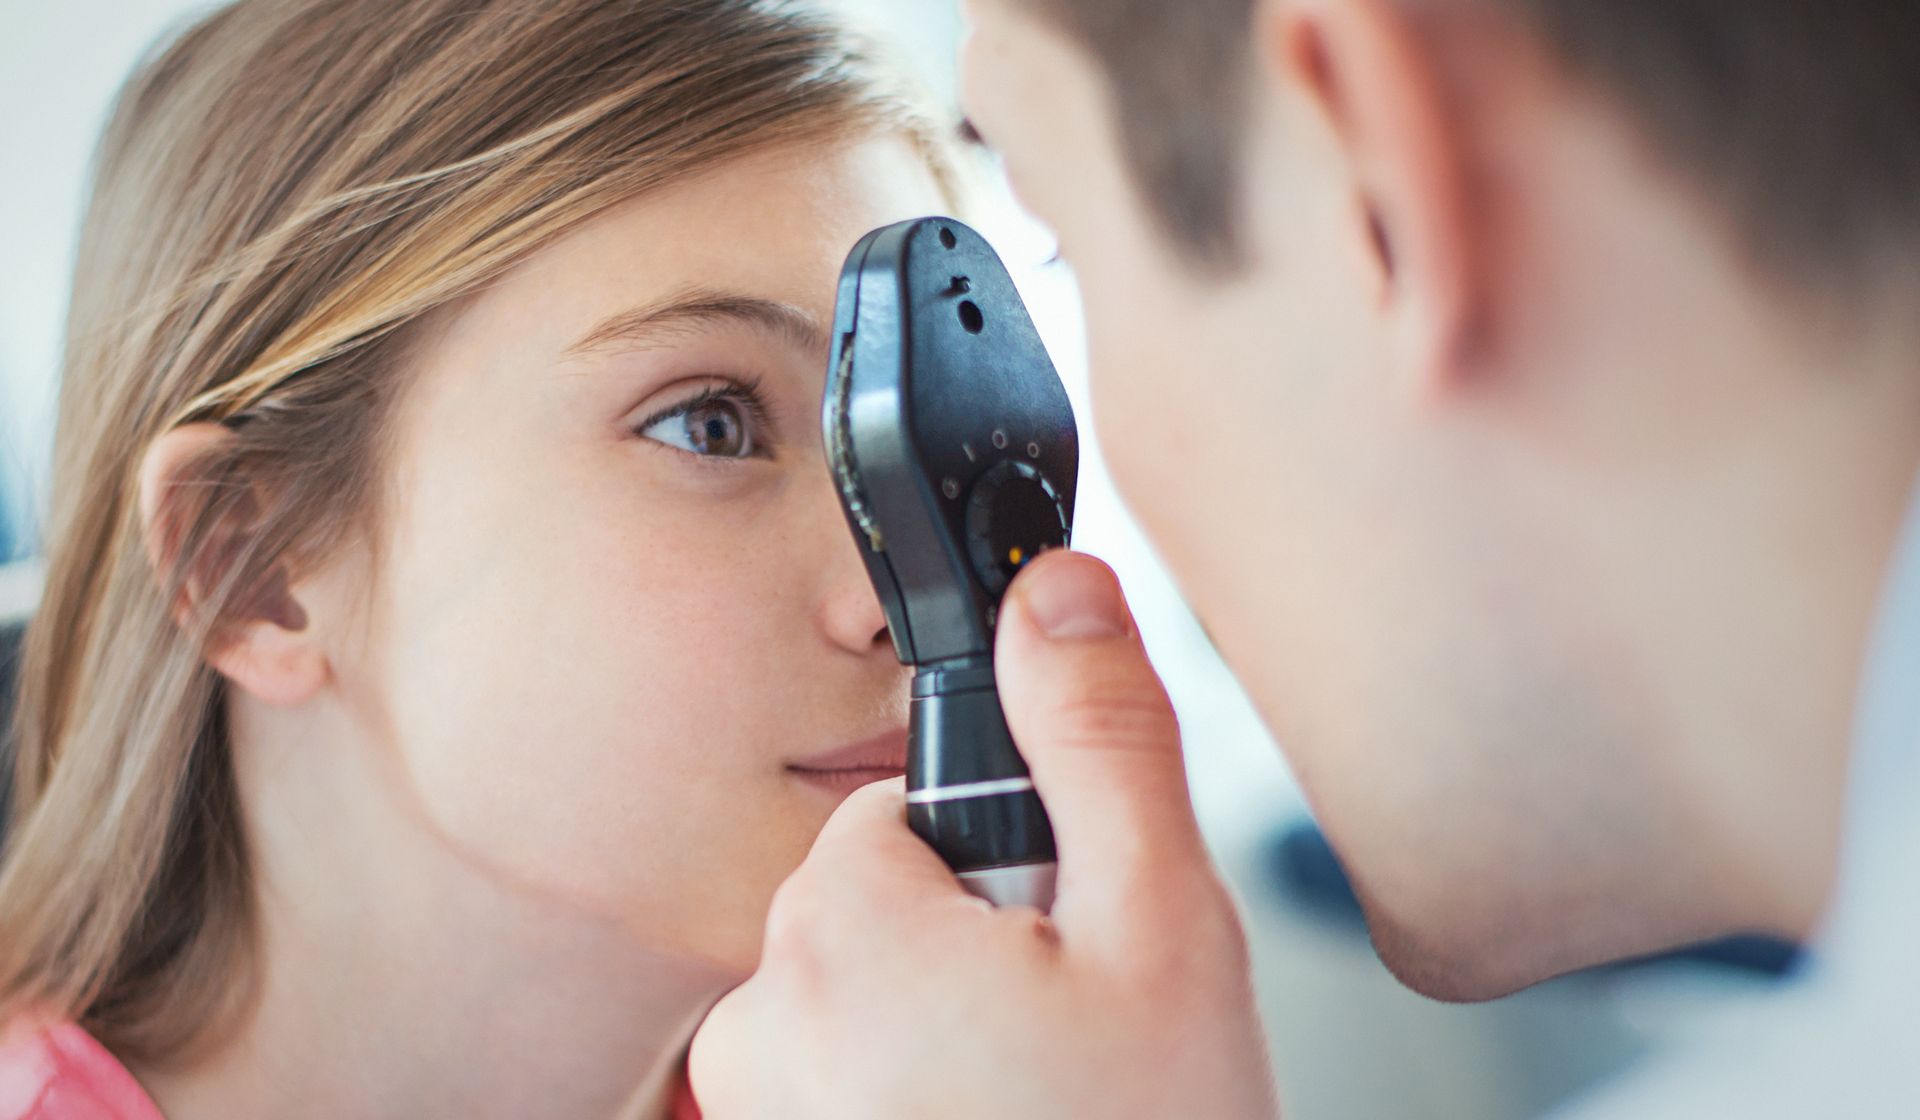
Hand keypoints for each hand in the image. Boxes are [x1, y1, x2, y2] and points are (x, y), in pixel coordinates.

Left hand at [688, 551, 1279, 1118]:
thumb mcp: (1161, 929)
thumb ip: (1099, 741)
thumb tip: (1056, 588)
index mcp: (842, 928)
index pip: (904, 812)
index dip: (1009, 865)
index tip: (1065, 943)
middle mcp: (760, 1024)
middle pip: (881, 907)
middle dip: (978, 951)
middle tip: (1072, 1042)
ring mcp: (756, 1118)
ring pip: (866, 1005)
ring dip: (950, 1038)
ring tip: (1043, 1111)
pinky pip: (843, 1092)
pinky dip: (915, 1106)